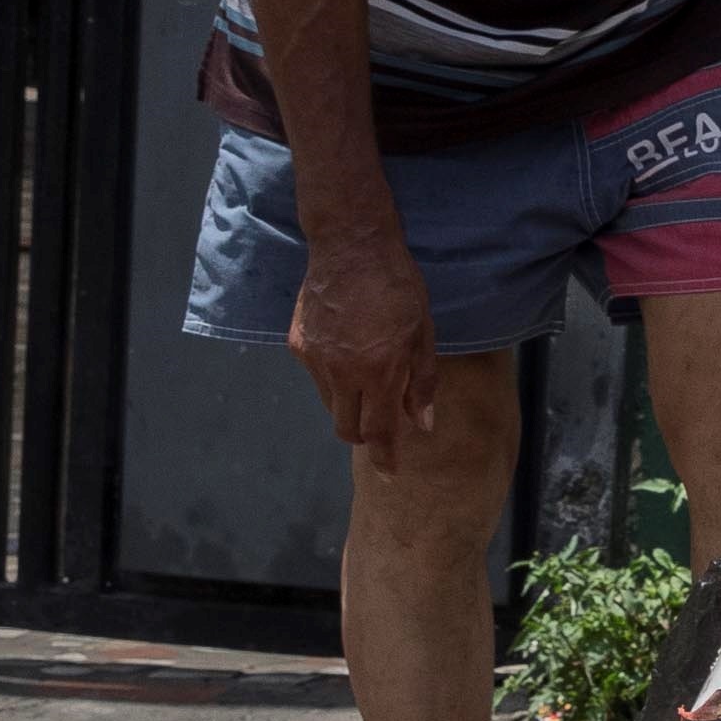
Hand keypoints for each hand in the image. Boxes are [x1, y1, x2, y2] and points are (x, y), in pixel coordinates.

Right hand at [288, 219, 445, 454]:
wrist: (351, 246)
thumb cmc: (398, 285)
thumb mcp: (423, 332)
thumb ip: (422, 382)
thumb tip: (422, 424)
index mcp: (378, 372)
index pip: (377, 432)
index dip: (384, 458)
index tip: (390, 475)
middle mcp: (341, 373)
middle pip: (346, 427)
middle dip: (364, 434)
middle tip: (381, 422)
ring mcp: (314, 359)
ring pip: (330, 403)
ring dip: (349, 403)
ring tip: (366, 374)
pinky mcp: (297, 344)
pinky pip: (316, 376)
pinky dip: (333, 376)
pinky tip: (346, 349)